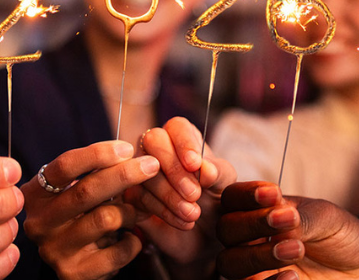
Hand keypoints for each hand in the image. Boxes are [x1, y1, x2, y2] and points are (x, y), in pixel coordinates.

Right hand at [21, 140, 160, 279]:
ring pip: (106, 219)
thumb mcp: (78, 191)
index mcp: (36, 194)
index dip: (98, 154)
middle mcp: (39, 222)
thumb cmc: (80, 215)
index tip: (127, 148)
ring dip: (130, 212)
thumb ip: (98, 173)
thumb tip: (134, 158)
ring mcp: (54, 250)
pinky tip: (131, 238)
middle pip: (86, 191)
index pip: (65, 166)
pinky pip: (118, 251)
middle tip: (151, 165)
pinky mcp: (74, 273)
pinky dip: (134, 241)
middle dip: (124, 175)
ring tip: (134, 213)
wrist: (74, 263)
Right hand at [125, 117, 236, 266]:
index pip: (177, 127)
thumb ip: (218, 172)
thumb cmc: (215, 198)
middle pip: (153, 141)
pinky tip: (182, 221)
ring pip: (144, 172)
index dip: (184, 143)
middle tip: (194, 194)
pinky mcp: (133, 194)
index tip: (194, 164)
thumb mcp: (225, 184)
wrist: (205, 232)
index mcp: (183, 136)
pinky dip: (163, 211)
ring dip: (170, 195)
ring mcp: (141, 170)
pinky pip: (139, 196)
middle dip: (174, 169)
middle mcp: (158, 148)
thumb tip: (205, 168)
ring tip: (193, 214)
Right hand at [216, 181, 358, 279]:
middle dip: (252, 223)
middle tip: (286, 221)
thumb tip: (279, 217)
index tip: (274, 194)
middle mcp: (249, 239)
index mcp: (259, 211)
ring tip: (296, 249)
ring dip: (257, 255)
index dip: (246, 195)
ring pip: (229, 263)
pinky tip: (293, 276)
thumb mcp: (326, 217)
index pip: (233, 198)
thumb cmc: (339, 236)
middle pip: (225, 230)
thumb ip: (300, 217)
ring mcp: (254, 267)